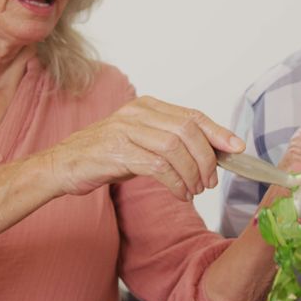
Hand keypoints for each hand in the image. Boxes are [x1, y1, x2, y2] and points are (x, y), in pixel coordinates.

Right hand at [43, 96, 243, 200]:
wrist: (63, 165)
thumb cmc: (105, 155)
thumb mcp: (141, 142)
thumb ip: (171, 142)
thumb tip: (212, 154)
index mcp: (146, 106)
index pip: (191, 115)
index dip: (218, 131)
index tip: (237, 147)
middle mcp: (137, 112)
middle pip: (187, 130)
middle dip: (206, 158)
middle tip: (210, 181)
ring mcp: (125, 130)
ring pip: (175, 147)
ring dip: (192, 173)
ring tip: (195, 190)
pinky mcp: (117, 151)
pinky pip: (158, 166)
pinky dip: (175, 182)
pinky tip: (179, 193)